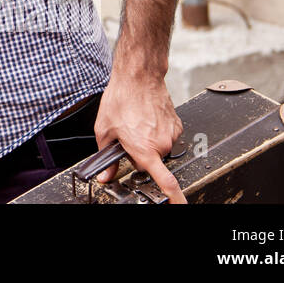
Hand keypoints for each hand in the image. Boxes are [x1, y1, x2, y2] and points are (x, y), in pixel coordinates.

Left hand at [92, 72, 186, 203]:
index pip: (166, 182)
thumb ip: (106, 157)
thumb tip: (106, 175)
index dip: (174, 197)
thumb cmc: (121, 99)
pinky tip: (145, 117)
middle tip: (127, 134)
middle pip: (151, 161)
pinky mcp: (177, 125)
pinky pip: (165, 135)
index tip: (179, 205)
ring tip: (136, 122)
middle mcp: (162, 145)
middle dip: (139, 153)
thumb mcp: (104, 130)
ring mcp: (171, 134)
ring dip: (147, 140)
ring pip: (158, 147)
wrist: (138, 77)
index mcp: (144, 150)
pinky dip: (155, 130)